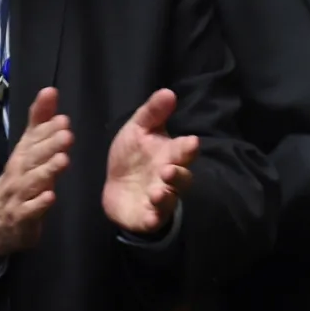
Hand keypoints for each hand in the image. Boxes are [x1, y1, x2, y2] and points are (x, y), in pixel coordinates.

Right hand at [0, 88, 73, 259]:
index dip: (46, 129)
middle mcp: (17, 173)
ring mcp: (17, 196)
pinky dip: (39, 204)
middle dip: (48, 145)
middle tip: (67, 134)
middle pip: (31, 158)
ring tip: (63, 160)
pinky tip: (51, 196)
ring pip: (31, 182)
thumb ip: (41, 123)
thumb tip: (50, 91)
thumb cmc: (21, 183)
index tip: (63, 119)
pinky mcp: (20, 218)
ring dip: (46, 171)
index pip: (32, 139)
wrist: (2, 227)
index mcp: (21, 157)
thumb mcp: (30, 152)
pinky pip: (29, 210)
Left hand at [103, 89, 199, 234]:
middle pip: (182, 177)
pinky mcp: (149, 216)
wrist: (118, 189)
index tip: (191, 142)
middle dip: (178, 173)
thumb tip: (168, 91)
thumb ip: (153, 112)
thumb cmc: (133, 156)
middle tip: (169, 169)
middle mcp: (170, 177)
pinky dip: (154, 217)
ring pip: (170, 198)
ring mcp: (161, 199)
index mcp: (171, 155)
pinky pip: (155, 218)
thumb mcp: (139, 130)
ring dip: (166, 195)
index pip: (183, 150)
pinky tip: (150, 214)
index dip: (187, 147)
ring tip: (158, 191)